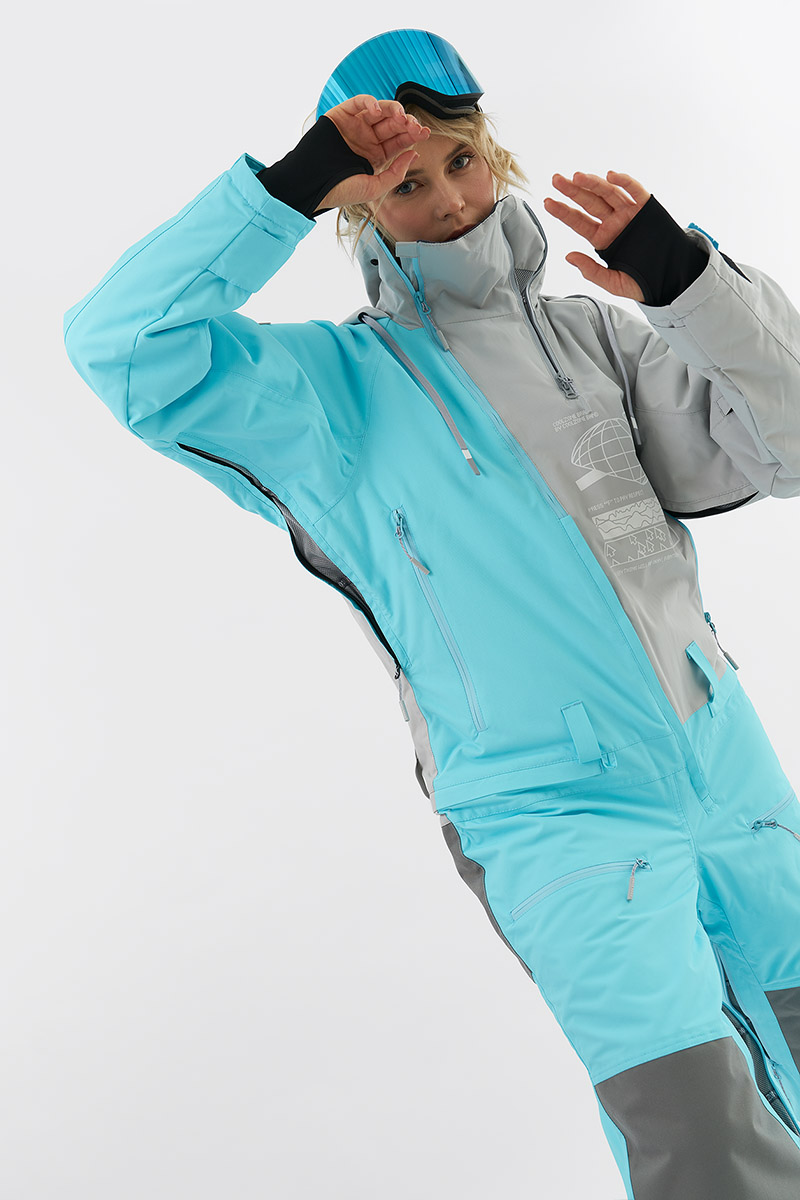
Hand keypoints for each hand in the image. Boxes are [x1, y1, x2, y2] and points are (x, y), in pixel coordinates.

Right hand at [317, 95, 430, 210]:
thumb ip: (395, 174)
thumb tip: (413, 154)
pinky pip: (359, 103)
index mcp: (376, 156)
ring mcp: (355, 127)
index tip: (425, 133)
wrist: (311, 186)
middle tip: (415, 125)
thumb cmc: (339, 191)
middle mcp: (367, 139)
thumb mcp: (374, 188)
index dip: (413, 135)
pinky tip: (378, 109)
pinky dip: (369, 102)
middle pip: (392, 124)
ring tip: (401, 117)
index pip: (399, 141)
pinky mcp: (341, 115)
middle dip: (407, 123)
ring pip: (379, 111)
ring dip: (393, 110)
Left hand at [543, 171, 650, 300]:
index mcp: (602, 238)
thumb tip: (569, 256)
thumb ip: (592, 271)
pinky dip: (624, 181)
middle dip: (573, 190)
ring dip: (593, 183)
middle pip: (589, 202)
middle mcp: (613, 222)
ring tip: (578, 177)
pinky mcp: (647, 206)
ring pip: (608, 193)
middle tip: (557, 180)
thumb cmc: (641, 282)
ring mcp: (629, 213)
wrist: (671, 280)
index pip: (578, 222)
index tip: (548, 202)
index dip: (563, 212)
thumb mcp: (613, 282)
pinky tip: (610, 176)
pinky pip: (634, 190)